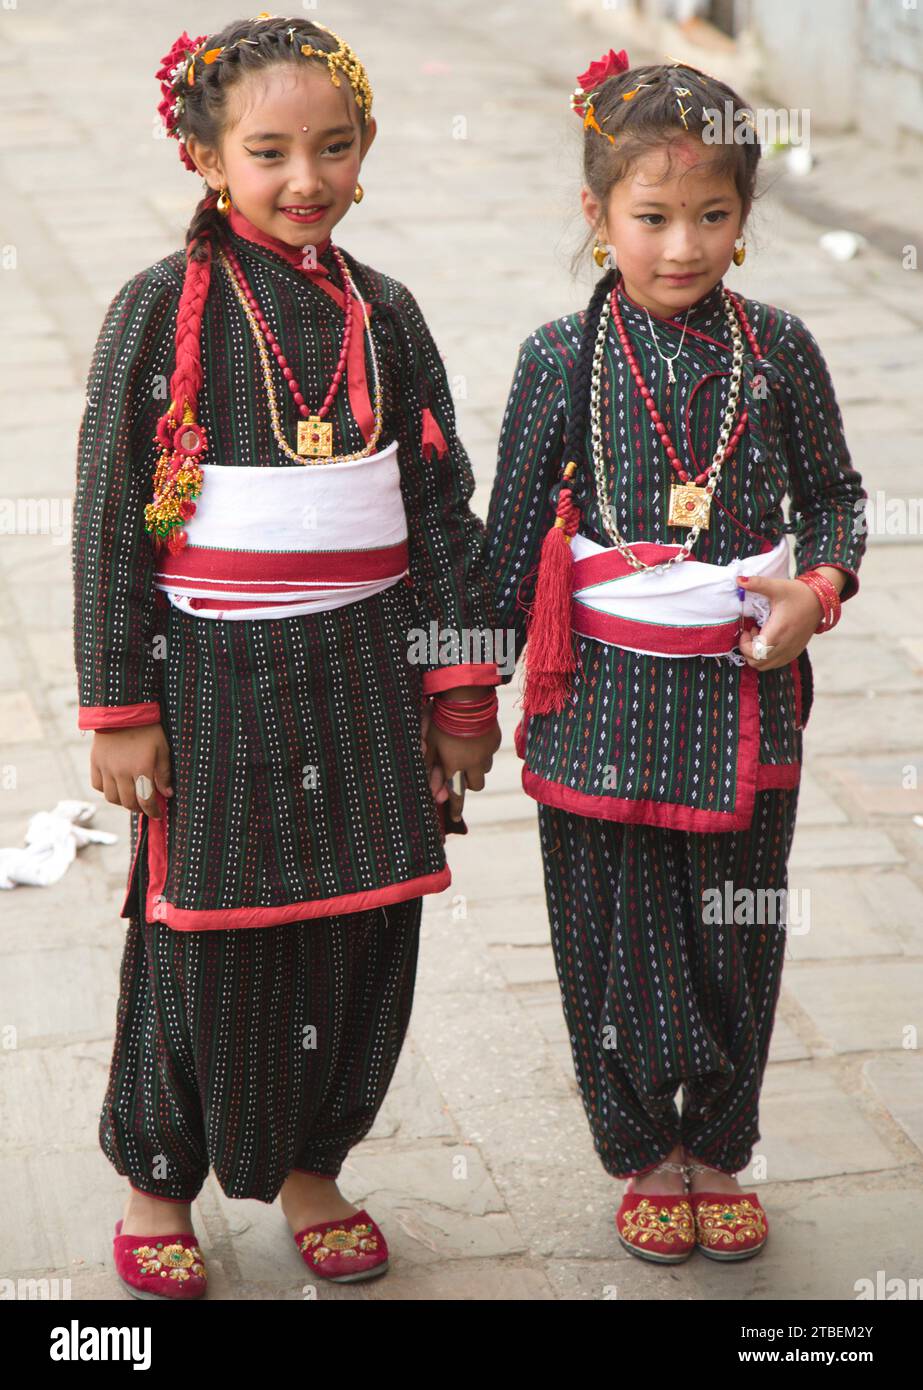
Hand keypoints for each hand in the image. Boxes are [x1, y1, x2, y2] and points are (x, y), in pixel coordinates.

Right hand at [90, 724, 173, 818]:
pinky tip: (116, 786)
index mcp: (141, 769)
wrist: (122, 709)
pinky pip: (98, 785)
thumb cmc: (148, 729)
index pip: (146, 800)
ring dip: (122, 802)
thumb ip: (164, 774)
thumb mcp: (162, 749)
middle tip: (145, 806)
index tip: (158, 815)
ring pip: (111, 797)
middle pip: (128, 803)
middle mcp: (121, 772)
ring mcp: (106, 768)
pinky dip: (106, 790)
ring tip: (131, 797)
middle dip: (139, 808)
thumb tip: (166, 794)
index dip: (153, 811)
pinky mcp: (95, 762)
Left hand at [420, 686, 501, 807]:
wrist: (466, 698)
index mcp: (455, 766)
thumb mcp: (430, 743)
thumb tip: (433, 790)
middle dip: (467, 782)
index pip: (455, 794)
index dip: (454, 808)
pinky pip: (489, 751)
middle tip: (460, 771)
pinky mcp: (495, 740)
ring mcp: (487, 752)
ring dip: (476, 765)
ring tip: (466, 749)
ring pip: (483, 768)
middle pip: (474, 785)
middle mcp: (474, 763)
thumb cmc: (441, 720)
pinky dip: (482, 749)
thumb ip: (430, 767)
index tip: (453, 818)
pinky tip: (474, 736)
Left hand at [737, 575, 824, 669]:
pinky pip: (776, 663)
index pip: (755, 654)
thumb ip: (757, 583)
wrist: (820, 600)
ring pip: (766, 666)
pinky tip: (771, 639)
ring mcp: (791, 651)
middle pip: (758, 663)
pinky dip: (768, 656)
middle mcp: (785, 645)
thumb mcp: (776, 586)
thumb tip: (738, 580)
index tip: (748, 629)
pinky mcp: (795, 651)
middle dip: (749, 650)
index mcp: (778, 632)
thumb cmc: (798, 593)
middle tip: (752, 632)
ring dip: (758, 654)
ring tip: (761, 635)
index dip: (745, 645)